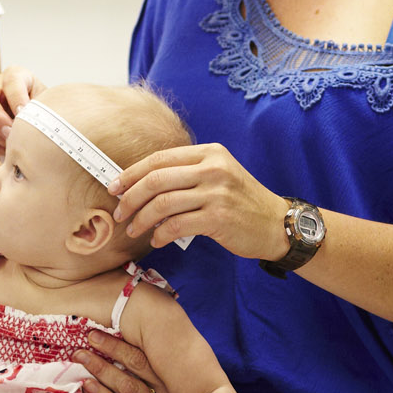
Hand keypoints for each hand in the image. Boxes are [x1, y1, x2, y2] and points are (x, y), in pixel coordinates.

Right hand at [0, 66, 45, 157]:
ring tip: (14, 146)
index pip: (11, 81)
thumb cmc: (45, 110)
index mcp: (15, 75)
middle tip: (11, 134)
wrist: (40, 122)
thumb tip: (35, 126)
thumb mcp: (47, 104)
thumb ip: (41, 110)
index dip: (17, 98)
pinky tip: (9, 151)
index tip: (24, 114)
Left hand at [76, 330, 177, 392]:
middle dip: (102, 369)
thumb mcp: (162, 361)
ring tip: (87, 383)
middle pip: (129, 386)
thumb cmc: (168, 380)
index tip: (92, 336)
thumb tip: (122, 314)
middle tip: (80, 355)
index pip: (137, 360)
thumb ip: (145, 348)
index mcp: (168, 378)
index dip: (113, 347)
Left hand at [111, 143, 288, 259]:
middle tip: (119, 213)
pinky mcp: (218, 218)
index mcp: (209, 153)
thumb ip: (187, 173)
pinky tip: (156, 239)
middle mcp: (212, 168)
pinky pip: (176, 226)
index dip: (131, 173)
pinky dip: (160, 234)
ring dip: (141, 220)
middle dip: (130, 198)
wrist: (277, 224)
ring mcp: (216, 193)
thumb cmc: (242, 202)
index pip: (159, 158)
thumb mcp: (219, 174)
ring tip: (135, 230)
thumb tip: (141, 182)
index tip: (115, 187)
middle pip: (155, 179)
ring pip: (162, 204)